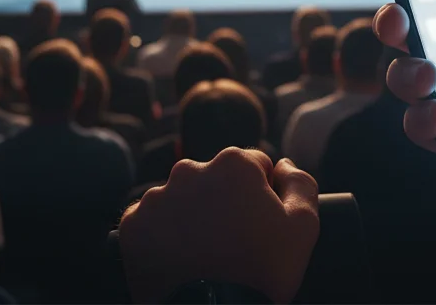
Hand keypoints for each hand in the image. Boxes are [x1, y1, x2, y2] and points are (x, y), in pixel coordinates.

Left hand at [120, 149, 318, 303]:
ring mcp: (156, 197)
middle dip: (223, 202)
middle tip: (231, 243)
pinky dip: (162, 237)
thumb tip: (283, 164)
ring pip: (180, 199)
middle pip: (213, 179)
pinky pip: (151, 223)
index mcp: (233, 163)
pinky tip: (179, 260)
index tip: (258, 226)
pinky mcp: (132, 225)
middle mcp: (189, 170)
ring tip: (203, 255)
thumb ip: (300, 183)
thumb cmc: (262, 272)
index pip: (254, 167)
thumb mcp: (303, 227)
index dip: (261, 197)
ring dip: (191, 217)